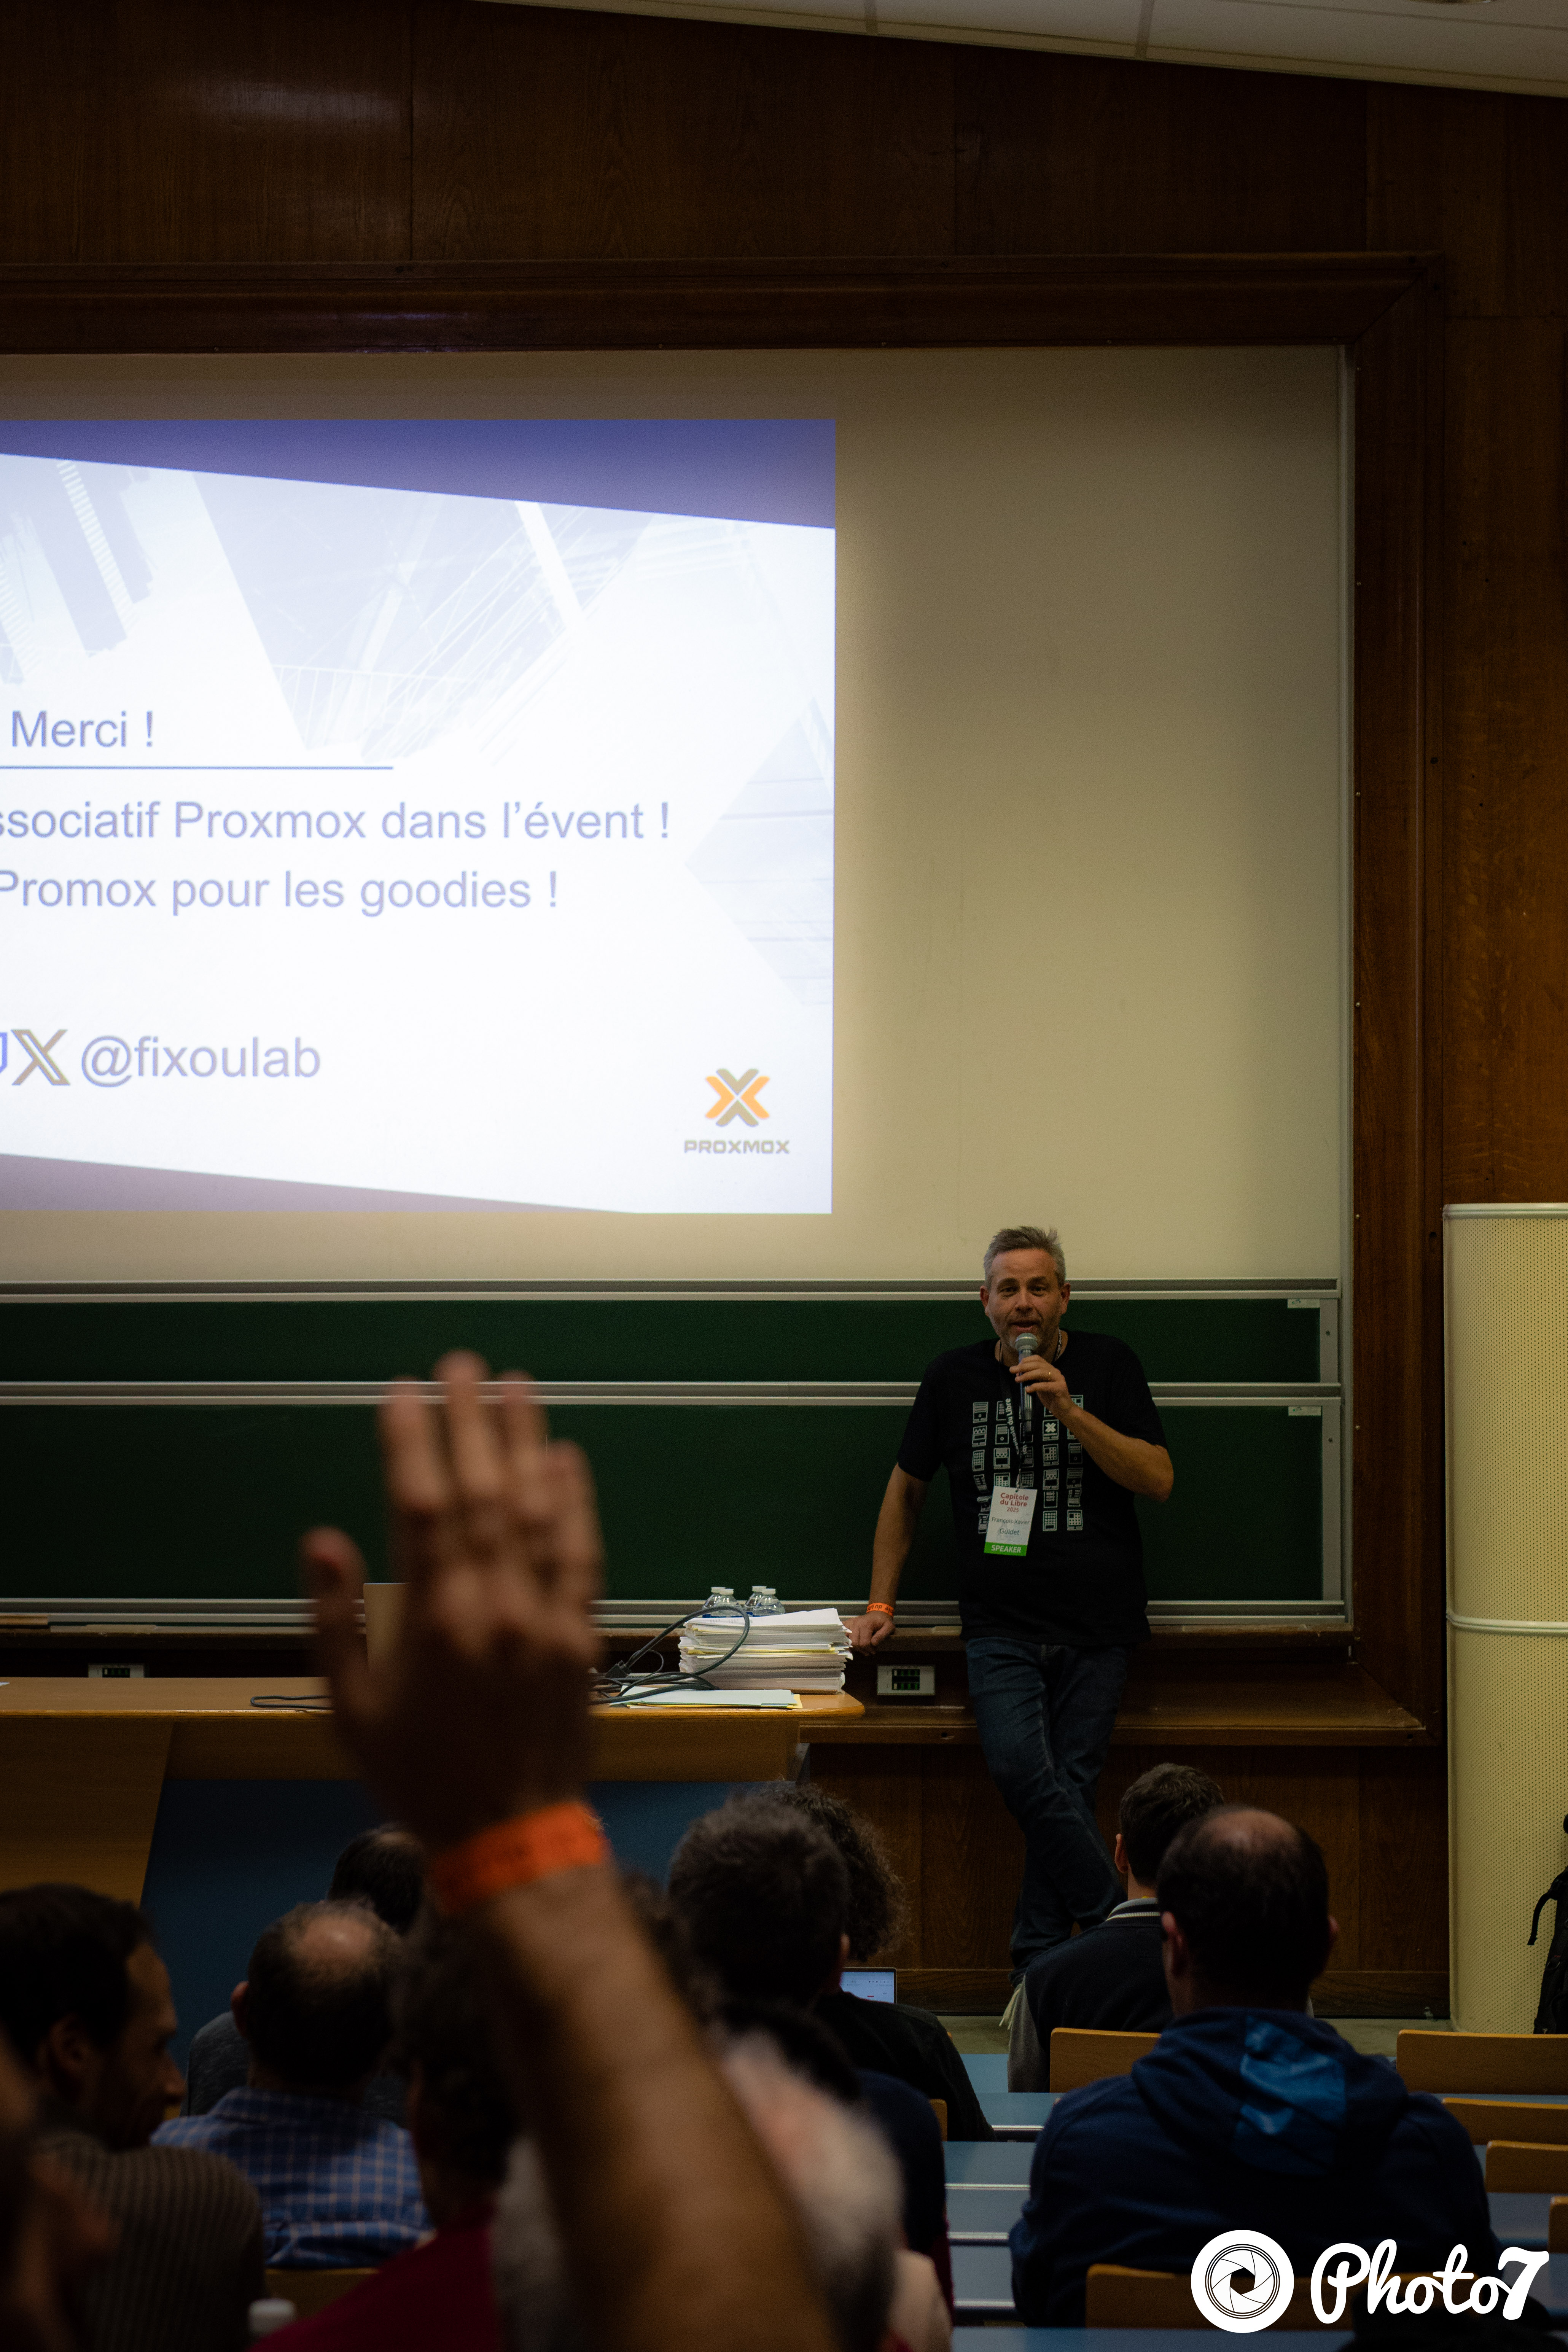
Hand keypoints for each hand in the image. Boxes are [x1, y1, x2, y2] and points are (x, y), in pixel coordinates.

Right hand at [304, 1351, 603, 1851]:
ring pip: (537, 1509)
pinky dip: (574, 1500)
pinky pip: (581, 1552)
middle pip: (482, 1491)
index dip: (411, 1443)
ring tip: (516, 1386)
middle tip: (461, 1364)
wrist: (511, 1833)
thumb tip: (322, 1540)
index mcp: (433, 1620)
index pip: (421, 1506)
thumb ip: (336, 1621)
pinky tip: (565, 1458)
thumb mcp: (351, 1710)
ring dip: (526, 1441)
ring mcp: (545, 1615)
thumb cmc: (418, 1775)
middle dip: (470, 1420)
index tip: (401, 1393)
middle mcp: (495, 1604)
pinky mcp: (581, 1633)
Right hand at [845, 1611, 895, 1650]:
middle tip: (869, 1651)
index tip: (874, 1651)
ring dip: (856, 1647)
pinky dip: (845, 1639)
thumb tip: (873, 1643)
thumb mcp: (889, 1627)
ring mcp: (851, 1623)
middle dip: (862, 1650)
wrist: (878, 1612)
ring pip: (848, 1641)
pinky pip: (843, 1633)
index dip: (869, 1650)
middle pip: (855, 1643)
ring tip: (863, 1648)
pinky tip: (852, 1643)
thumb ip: (882, 1635)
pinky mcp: (848, 1624)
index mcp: (866, 1625)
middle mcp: (856, 1624)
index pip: (864, 1643)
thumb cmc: (883, 1620)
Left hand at [1014, 1353, 1073, 1422]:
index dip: (1026, 1361)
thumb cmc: (1051, 1398)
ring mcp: (1059, 1379)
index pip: (1038, 1359)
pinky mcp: (1060, 1389)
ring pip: (1042, 1372)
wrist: (1064, 1410)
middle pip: (1038, 1365)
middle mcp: (1055, 1372)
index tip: (1017, 1366)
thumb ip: (1032, 1379)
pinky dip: (1035, 1386)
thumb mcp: (1039, 1386)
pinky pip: (1046, 1385)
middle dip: (1023, 1367)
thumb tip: (1018, 1374)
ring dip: (1028, 1375)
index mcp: (1050, 1369)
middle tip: (1012, 1370)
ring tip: (1018, 1380)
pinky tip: (1028, 1389)